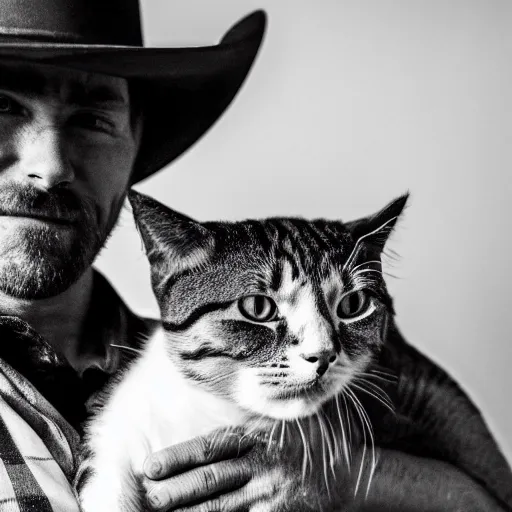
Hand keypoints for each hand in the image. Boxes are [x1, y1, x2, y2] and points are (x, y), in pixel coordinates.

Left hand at [140, 427, 331, 511]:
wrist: (348, 473)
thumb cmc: (306, 442)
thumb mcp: (278, 422)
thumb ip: (248, 420)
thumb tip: (217, 408)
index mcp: (256, 438)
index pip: (210, 447)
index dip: (178, 456)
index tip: (151, 465)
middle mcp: (259, 465)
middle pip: (210, 480)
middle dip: (175, 490)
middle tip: (148, 496)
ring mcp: (269, 495)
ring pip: (221, 508)